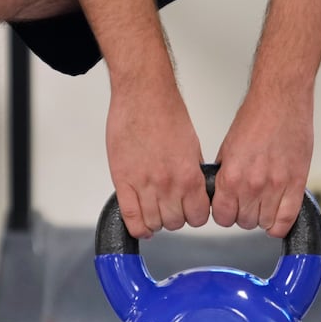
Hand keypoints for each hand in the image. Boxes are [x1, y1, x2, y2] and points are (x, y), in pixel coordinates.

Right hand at [106, 79, 210, 239]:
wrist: (143, 95)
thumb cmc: (166, 113)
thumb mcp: (192, 146)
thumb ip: (192, 173)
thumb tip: (193, 192)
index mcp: (189, 175)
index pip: (197, 217)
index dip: (194, 216)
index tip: (190, 211)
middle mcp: (168, 184)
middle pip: (175, 223)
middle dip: (175, 217)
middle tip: (170, 207)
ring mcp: (144, 184)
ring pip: (153, 223)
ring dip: (156, 221)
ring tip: (154, 210)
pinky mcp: (122, 180)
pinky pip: (130, 216)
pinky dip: (137, 226)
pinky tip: (141, 224)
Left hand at [213, 85, 314, 237]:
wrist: (281, 99)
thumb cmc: (256, 117)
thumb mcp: (228, 148)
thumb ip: (225, 175)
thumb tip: (222, 194)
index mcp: (231, 176)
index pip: (222, 217)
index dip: (225, 214)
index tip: (230, 208)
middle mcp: (252, 185)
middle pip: (244, 222)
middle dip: (244, 214)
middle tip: (248, 201)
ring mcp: (276, 186)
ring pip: (265, 223)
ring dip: (263, 217)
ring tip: (264, 202)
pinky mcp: (297, 183)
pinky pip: (288, 219)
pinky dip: (281, 223)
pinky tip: (278, 215)